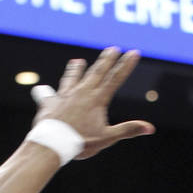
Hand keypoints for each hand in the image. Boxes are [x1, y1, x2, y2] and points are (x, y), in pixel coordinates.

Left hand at [33, 47, 154, 158]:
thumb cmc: (80, 143)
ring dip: (76, 69)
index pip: (115, 78)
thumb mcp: (107, 138)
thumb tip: (150, 128)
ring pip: (72, 78)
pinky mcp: (50, 102)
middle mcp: (82, 93)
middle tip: (113, 48)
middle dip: (106, 59)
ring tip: (77, 62)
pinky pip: (48, 94)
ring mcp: (65, 95)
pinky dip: (46, 92)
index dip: (126, 65)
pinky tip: (41, 90)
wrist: (52, 144)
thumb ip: (128, 130)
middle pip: (96, 72)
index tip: (133, 52)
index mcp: (97, 99)